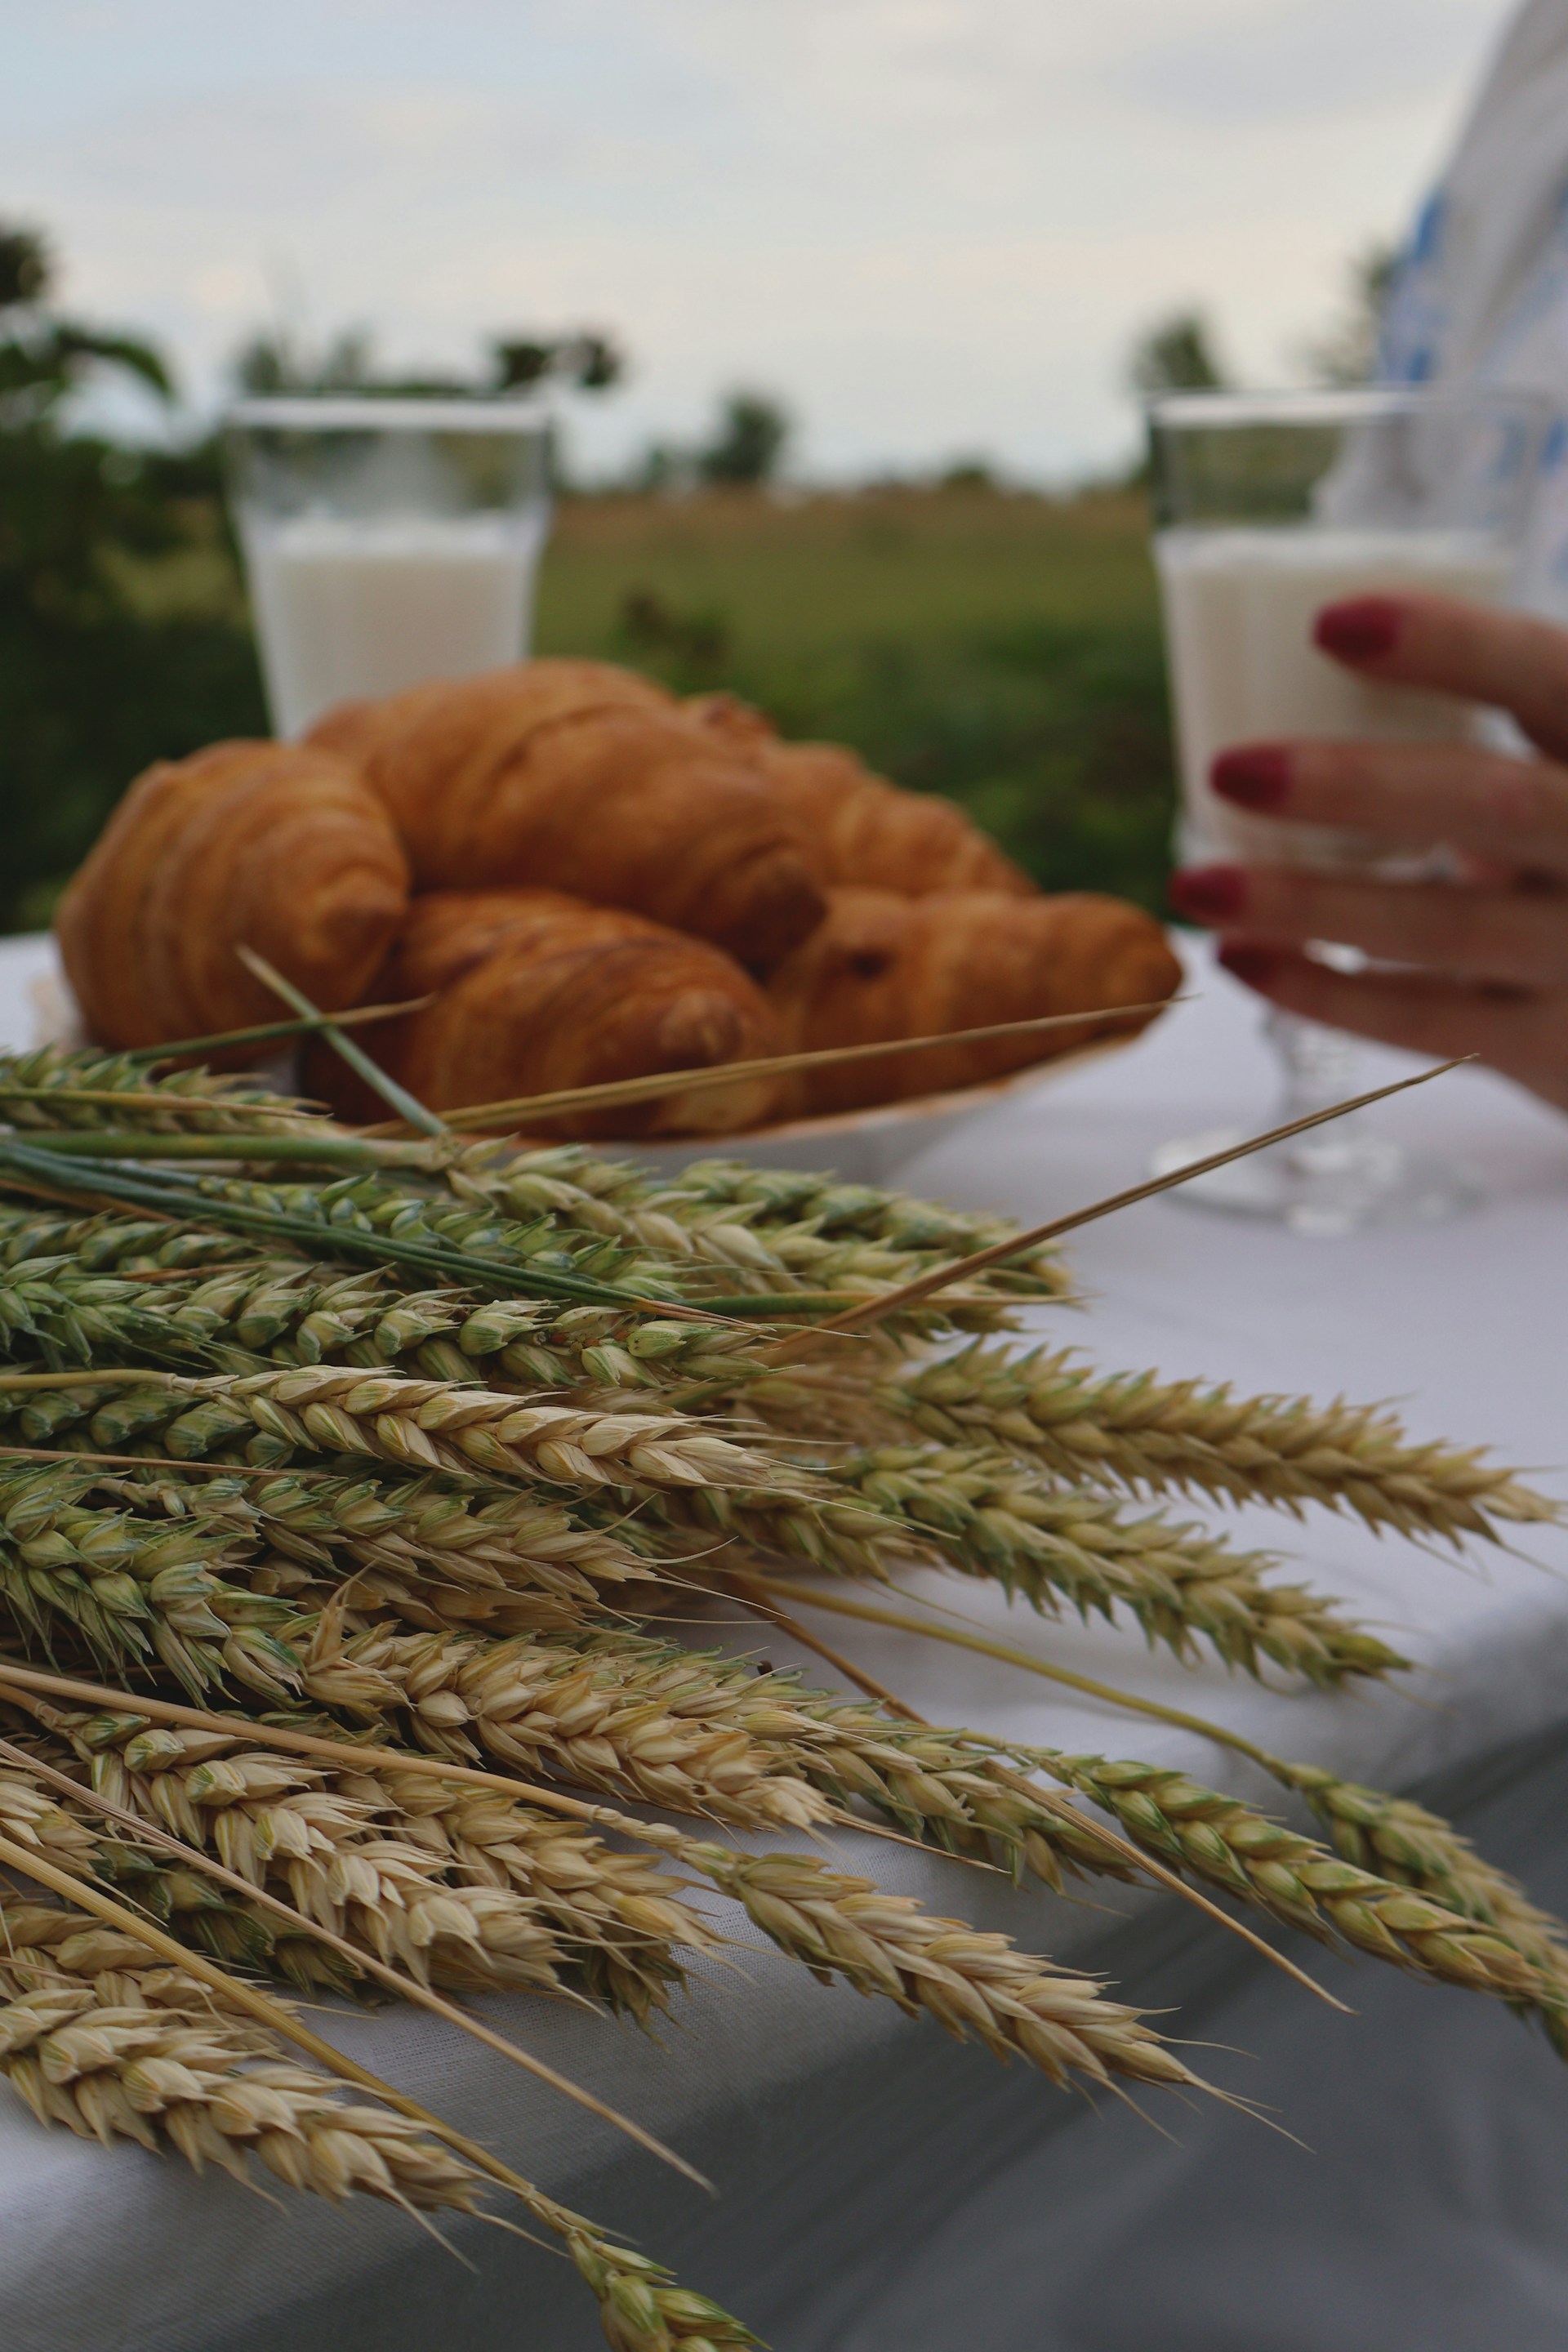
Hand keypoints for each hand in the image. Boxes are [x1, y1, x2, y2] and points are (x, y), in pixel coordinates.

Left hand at [1168, 592, 1567, 1112]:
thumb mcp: (1553, 774)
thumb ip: (1475, 747)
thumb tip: (1296, 677)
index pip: (1545, 674)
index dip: (1450, 646)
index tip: (1328, 624)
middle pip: (1495, 805)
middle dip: (1355, 787)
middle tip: (1227, 768)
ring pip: (1444, 926)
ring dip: (1307, 905)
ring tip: (1195, 884)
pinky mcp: (1552, 1043)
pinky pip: (1426, 1019)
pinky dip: (1324, 991)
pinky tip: (1242, 958)